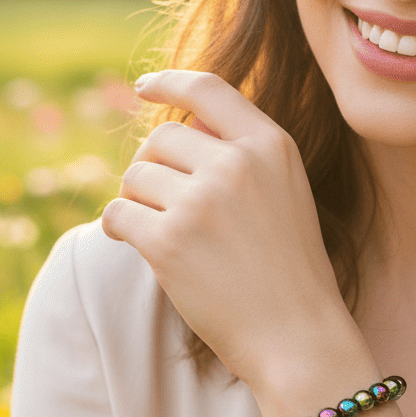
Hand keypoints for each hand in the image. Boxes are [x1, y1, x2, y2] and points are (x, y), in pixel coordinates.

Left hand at [101, 69, 356, 392]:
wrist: (297, 334)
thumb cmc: (290, 266)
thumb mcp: (286, 191)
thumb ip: (243, 152)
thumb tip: (183, 125)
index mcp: (271, 144)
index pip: (209, 89)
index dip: (170, 82)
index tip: (144, 87)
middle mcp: (237, 163)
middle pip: (162, 138)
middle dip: (155, 167)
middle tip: (167, 203)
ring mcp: (202, 200)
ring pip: (136, 175)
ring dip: (138, 201)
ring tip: (164, 231)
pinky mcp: (170, 241)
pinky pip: (117, 213)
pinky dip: (118, 227)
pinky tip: (135, 242)